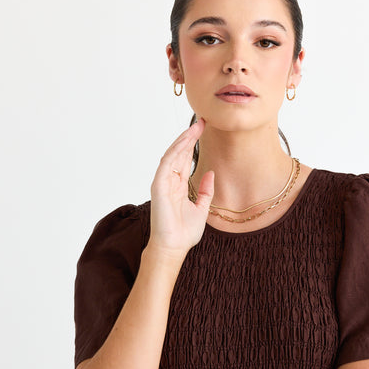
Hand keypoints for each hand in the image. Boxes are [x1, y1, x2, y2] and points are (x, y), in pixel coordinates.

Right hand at [148, 117, 214, 255]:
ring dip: (183, 140)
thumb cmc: (184, 233)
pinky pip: (166, 164)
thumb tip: (210, 173)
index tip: (205, 130)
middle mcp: (169, 182)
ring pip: (172, 155)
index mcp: (178, 186)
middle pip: (179, 153)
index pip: (185, 160)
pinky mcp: (158, 186)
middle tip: (202, 121)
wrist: (174, 247)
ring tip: (195, 127)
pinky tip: (185, 140)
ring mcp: (163, 183)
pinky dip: (174, 151)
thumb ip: (206, 191)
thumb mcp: (202, 208)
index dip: (193, 144)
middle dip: (190, 136)